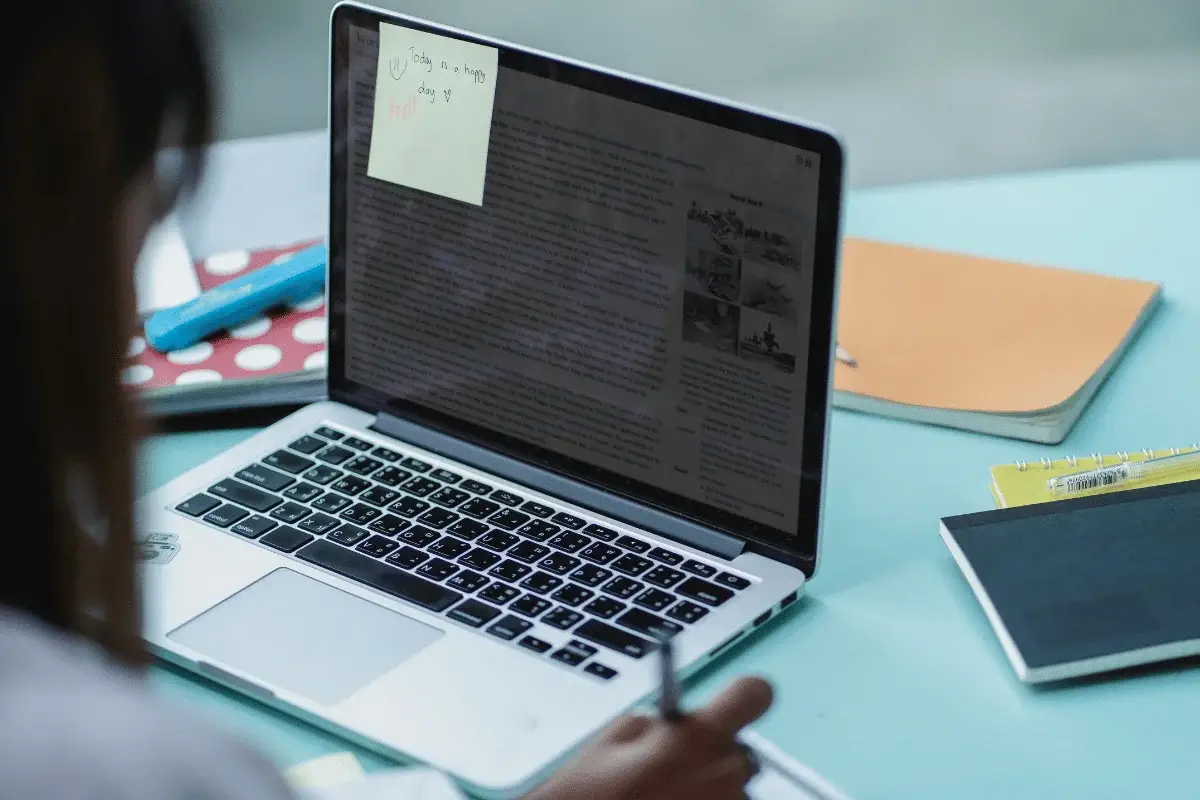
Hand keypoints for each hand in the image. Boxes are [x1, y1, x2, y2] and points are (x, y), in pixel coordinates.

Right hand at [524, 676, 772, 799]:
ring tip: (666, 797)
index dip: (743, 696)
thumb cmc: (591, 796)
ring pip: (733, 789)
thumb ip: (656, 723)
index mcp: (697, 736)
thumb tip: (672, 726)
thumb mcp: (613, 740)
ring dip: (709, 790)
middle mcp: (724, 773)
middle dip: (712, 756)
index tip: (731, 703)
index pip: (754, 693)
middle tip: (672, 770)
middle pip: (740, 750)